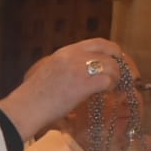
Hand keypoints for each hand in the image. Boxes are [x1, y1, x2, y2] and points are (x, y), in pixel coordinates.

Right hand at [0, 39, 131, 140]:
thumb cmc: (33, 97)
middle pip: (109, 51)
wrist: (26, 107)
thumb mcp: (48, 72)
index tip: (116, 59)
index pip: (97, 42)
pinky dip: (112, 86)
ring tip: (114, 87)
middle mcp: (74, 56)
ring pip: (111, 66)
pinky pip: (107, 80)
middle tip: (124, 73)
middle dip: (121, 62)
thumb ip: (65, 68)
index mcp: (65, 52)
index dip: (111, 50)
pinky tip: (108, 92)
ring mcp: (79, 69)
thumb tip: (80, 73)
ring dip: (117, 77)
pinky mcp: (83, 84)